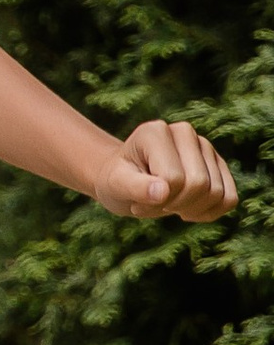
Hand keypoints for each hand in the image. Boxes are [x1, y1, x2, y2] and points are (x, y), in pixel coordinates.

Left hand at [88, 118, 237, 222]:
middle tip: (153, 204)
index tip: (137, 203)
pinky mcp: (218, 165)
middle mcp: (185, 133)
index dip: (156, 200)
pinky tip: (188, 211)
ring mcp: (205, 147)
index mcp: (156, 131)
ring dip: (191, 210)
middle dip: (175, 205)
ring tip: (168, 204)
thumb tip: (163, 192)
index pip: (173, 178)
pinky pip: (229, 199)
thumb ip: (135, 187)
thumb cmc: (118, 180)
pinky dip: (210, 213)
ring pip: (217, 193)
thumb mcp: (116, 185)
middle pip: (198, 184)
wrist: (127, 179)